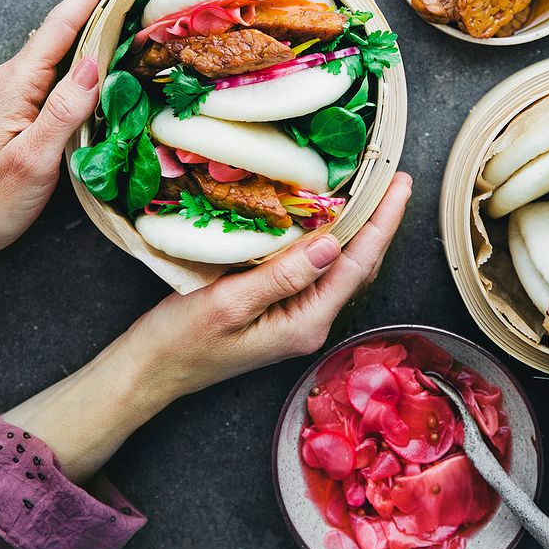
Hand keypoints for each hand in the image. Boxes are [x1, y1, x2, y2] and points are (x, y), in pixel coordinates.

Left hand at [0, 0, 146, 271]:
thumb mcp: (34, 159)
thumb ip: (64, 109)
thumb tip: (95, 62)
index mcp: (17, 83)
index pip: (65, 23)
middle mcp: (15, 77)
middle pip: (65, 22)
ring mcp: (18, 89)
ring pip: (64, 40)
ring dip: (98, 14)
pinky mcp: (24, 104)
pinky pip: (62, 63)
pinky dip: (89, 43)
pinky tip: (108, 44)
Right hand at [4, 174, 411, 483]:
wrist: (148, 372)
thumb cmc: (180, 340)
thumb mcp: (228, 303)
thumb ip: (281, 276)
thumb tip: (331, 245)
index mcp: (305, 324)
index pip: (357, 265)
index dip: (383, 222)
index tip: (400, 184)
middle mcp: (310, 324)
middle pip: (358, 266)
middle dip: (381, 221)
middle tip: (395, 177)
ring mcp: (296, 319)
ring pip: (341, 267)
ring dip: (360, 229)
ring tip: (376, 190)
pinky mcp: (280, 311)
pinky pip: (318, 270)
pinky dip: (332, 239)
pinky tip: (331, 218)